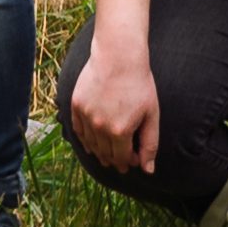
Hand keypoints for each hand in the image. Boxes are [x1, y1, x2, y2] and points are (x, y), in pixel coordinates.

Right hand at [65, 31, 160, 173]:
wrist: (119, 56)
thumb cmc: (139, 83)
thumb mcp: (151, 115)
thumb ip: (149, 144)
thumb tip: (147, 170)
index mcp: (120, 132)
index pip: (121, 158)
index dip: (128, 162)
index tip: (132, 161)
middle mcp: (99, 127)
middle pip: (105, 154)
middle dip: (114, 160)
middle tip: (120, 162)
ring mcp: (85, 116)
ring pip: (90, 144)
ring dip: (99, 152)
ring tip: (106, 154)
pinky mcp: (76, 105)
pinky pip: (78, 130)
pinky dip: (84, 139)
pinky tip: (91, 142)